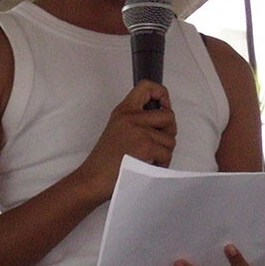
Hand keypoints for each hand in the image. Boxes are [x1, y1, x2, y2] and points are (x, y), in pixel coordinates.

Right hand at [74, 80, 175, 200]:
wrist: (93, 178)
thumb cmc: (105, 160)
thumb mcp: (117, 128)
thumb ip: (136, 119)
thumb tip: (163, 119)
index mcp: (123, 110)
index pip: (146, 86)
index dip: (162, 94)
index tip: (163, 107)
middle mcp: (131, 117)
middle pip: (168, 115)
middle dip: (169, 132)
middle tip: (158, 143)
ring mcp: (139, 131)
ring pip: (170, 138)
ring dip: (165, 152)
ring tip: (149, 158)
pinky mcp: (145, 146)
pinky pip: (167, 153)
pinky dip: (162, 163)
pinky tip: (149, 166)